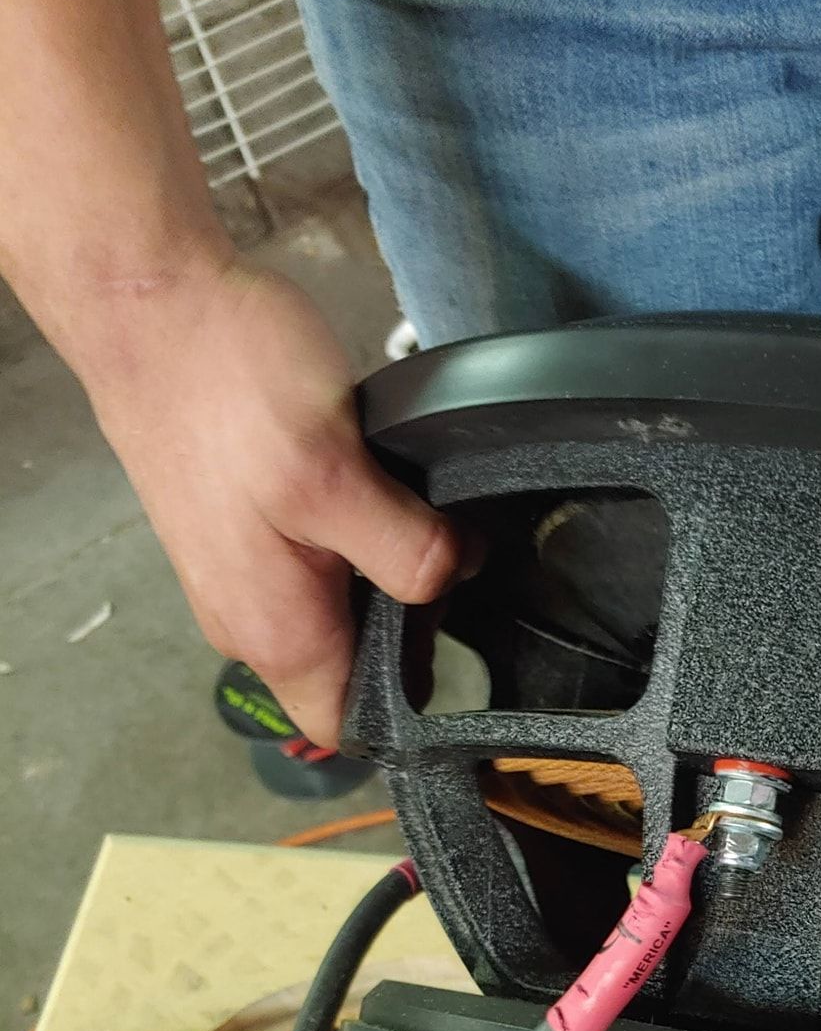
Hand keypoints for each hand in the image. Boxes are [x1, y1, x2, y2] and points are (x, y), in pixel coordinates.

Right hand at [79, 259, 460, 743]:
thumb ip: (408, 549)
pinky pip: (312, 567)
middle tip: (451, 563)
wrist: (145, 304)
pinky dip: (352, 542)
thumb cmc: (226, 387)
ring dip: (382, 579)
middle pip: (350, 670)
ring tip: (416, 519)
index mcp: (276, 633)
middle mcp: (250, 622)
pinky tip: (374, 492)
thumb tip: (458, 575)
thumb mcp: (337, 474)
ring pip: (335, 614)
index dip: (410, 711)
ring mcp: (240, 577)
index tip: (465, 657)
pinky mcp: (239, 532)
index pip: (348, 727)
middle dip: (408, 631)